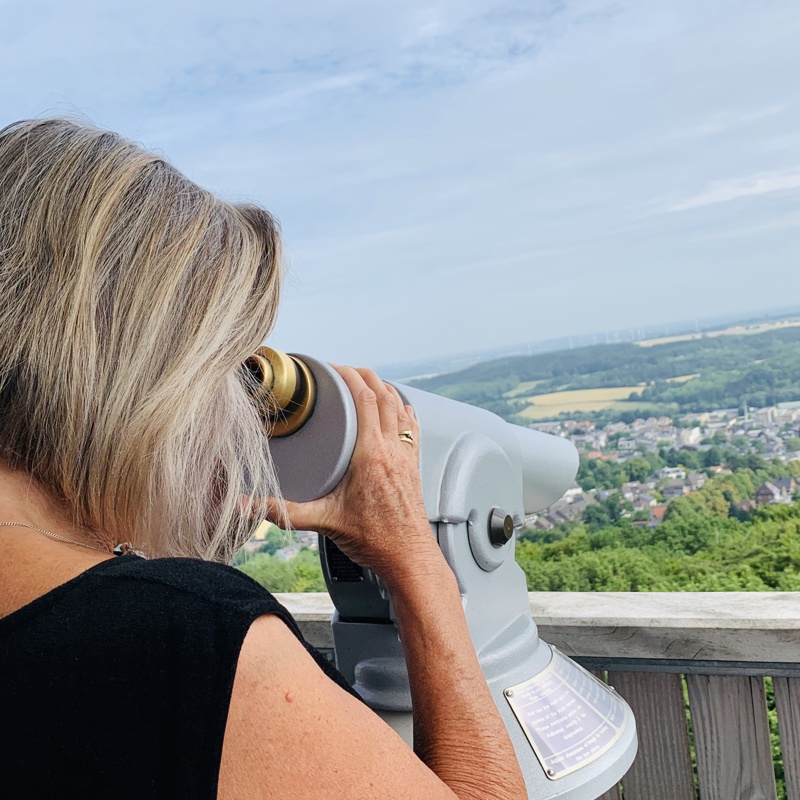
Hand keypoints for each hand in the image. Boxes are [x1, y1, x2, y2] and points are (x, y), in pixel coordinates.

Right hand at [273, 365, 437, 579]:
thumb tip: (247, 506)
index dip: (349, 377)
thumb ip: (283, 512)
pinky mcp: (414, 466)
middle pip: (385, 395)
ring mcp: (407, 456)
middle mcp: (393, 450)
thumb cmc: (374, 541)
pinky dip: (402, 409)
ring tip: (367, 382)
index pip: (365, 400)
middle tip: (345, 370)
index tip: (333, 368)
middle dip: (366, 375)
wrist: (408, 558)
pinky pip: (413, 425)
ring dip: (385, 388)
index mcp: (372, 455)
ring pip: (401, 407)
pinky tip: (396, 409)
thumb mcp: (323, 522)